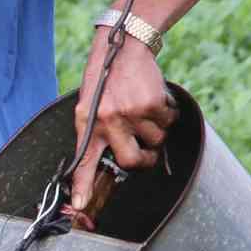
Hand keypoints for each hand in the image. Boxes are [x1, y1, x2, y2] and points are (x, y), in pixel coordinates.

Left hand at [69, 28, 174, 222]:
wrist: (123, 46)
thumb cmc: (106, 81)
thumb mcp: (90, 105)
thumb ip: (96, 132)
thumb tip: (108, 162)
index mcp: (88, 124)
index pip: (83, 160)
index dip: (83, 185)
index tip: (82, 204)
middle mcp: (108, 121)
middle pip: (132, 162)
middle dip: (144, 160)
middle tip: (146, 151)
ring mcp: (131, 113)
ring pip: (156, 141)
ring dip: (156, 129)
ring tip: (144, 109)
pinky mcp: (151, 104)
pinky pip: (168, 121)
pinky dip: (167, 112)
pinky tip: (154, 97)